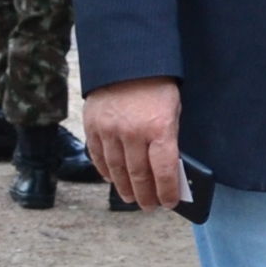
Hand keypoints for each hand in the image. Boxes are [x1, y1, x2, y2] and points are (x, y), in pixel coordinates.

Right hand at [84, 76, 185, 211]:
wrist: (126, 60)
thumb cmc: (157, 86)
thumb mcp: (173, 110)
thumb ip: (168, 138)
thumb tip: (167, 170)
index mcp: (160, 128)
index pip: (164, 170)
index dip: (167, 191)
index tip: (170, 204)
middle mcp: (133, 133)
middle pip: (139, 175)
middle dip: (146, 195)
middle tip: (150, 207)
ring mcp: (109, 130)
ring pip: (116, 170)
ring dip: (125, 188)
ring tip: (131, 199)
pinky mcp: (92, 126)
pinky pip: (98, 156)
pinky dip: (105, 171)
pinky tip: (112, 179)